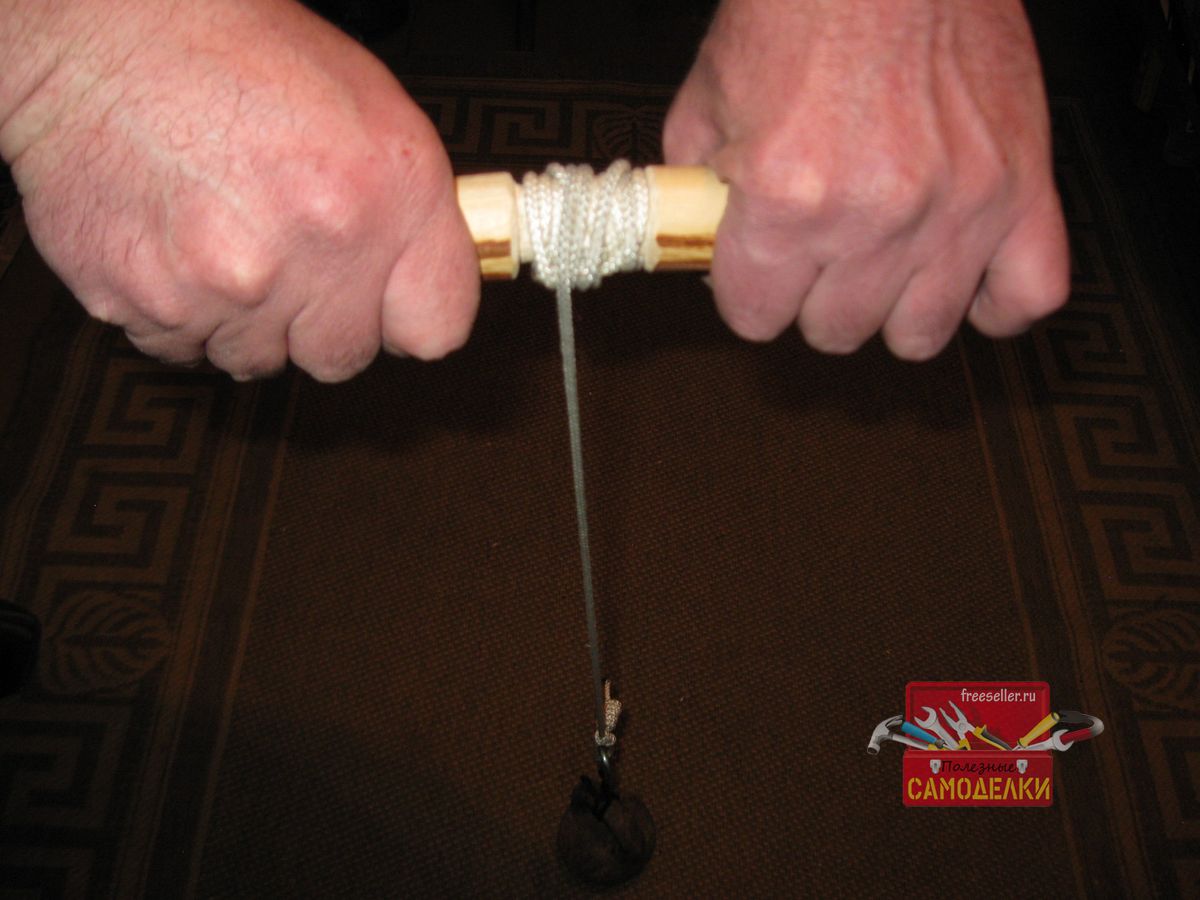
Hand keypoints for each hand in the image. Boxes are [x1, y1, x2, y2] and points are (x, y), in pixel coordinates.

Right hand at [1, 0, 478, 380]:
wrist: (100, 31)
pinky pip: (180, 347)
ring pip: (257, 358)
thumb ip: (410, 214)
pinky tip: (173, 244)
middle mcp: (315, 245)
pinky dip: (176, 312)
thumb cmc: (235, 53)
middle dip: (319, 320)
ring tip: (222, 237)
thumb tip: (421, 284)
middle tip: (289, 257)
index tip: (388, 305)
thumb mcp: (369, 111)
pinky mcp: (147, 301)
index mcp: (388, 193)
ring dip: (245, 318)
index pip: (436, 328)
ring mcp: (227, 284)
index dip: (407, 316)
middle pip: (341, 356)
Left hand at [664, 0, 1069, 359]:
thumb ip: (694, 188)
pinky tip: (965, 278)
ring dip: (893, 308)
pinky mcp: (1022, 187)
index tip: (757, 274)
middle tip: (816, 253)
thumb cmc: (802, 5)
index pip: (755, 317)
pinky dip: (997, 301)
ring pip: (919, 333)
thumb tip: (697, 239)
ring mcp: (957, 208)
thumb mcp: (708, 99)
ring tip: (883, 265)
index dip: (749, 294)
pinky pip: (1028, 297)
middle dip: (813, 299)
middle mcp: (874, 215)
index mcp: (786, 198)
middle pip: (834, 330)